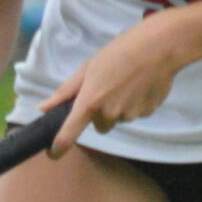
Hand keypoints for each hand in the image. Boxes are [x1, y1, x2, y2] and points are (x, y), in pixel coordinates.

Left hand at [40, 17, 185, 155]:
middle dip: (101, 112)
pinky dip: (136, 103)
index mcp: (90, 102)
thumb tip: (43, 108)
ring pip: (118, 119)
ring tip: (127, 82)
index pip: (69, 133)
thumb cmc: (118, 52)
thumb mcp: (87, 68)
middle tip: (108, 88)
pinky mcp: (147, 113)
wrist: (158, 48)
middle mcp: (109, 114)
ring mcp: (130, 116)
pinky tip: (140, 85)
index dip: (58, 147)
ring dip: (120, 106)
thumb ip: (65, 92)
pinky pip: (136, 114)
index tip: (53, 153)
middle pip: (100, 125)